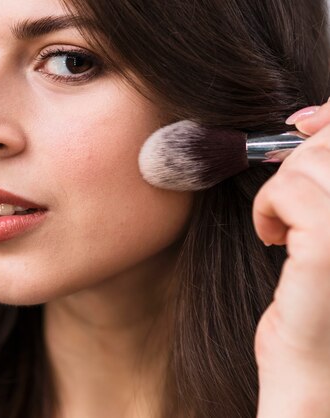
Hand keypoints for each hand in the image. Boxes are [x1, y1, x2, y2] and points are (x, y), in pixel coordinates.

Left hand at [253, 102, 329, 417]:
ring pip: (311, 164)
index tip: (304, 123)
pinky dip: (267, 208)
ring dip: (281, 190)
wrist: (315, 370)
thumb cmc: (318, 298)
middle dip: (301, 161)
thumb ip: (327, 178)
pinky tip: (272, 239)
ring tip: (281, 227)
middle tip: (286, 203)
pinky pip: (289, 192)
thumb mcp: (326, 227)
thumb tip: (310, 122)